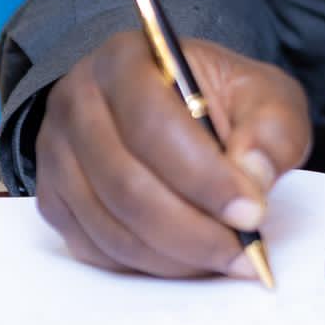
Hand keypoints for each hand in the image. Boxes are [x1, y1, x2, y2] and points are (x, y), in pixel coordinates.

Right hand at [33, 28, 310, 277]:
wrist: (175, 107)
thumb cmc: (220, 101)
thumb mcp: (263, 96)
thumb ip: (270, 130)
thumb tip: (252, 176)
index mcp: (125, 60)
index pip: (154, 125)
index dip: (204, 177)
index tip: (251, 213)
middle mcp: (77, 102)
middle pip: (125, 183)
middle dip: (191, 229)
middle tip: (242, 252)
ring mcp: (56, 154)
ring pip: (108, 223)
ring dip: (171, 254)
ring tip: (223, 258)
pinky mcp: (54, 199)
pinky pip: (92, 247)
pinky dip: (143, 264)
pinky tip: (185, 259)